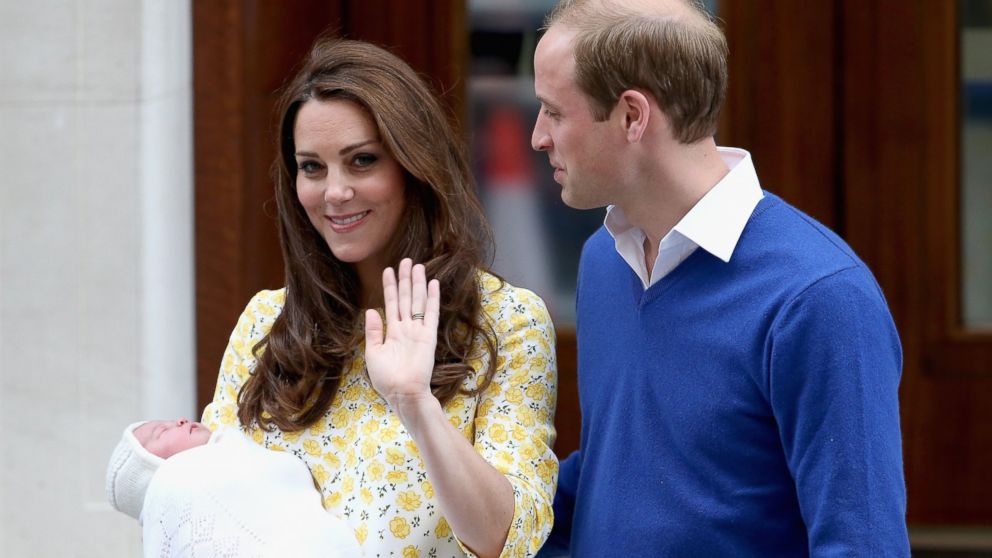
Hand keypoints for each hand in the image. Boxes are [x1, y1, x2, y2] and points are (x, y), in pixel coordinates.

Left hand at [365, 258, 440, 407]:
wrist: (403, 394)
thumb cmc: (386, 378)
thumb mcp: (373, 353)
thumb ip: (373, 331)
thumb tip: (371, 311)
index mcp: (392, 332)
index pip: (391, 303)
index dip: (390, 287)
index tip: (388, 270)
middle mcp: (406, 328)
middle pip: (406, 298)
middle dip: (405, 279)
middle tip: (406, 260)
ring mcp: (418, 331)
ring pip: (418, 302)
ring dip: (418, 284)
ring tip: (417, 266)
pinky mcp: (428, 336)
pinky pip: (431, 314)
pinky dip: (432, 299)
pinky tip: (433, 284)